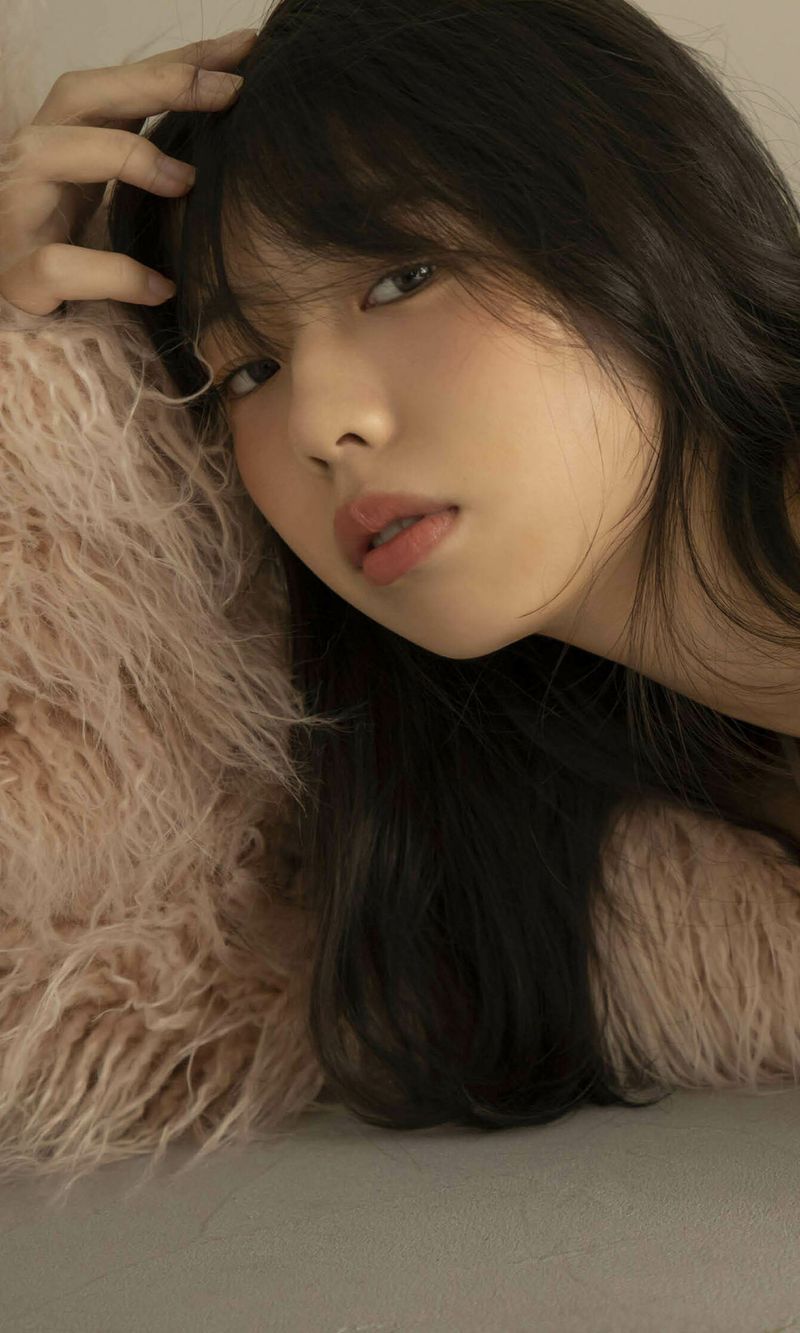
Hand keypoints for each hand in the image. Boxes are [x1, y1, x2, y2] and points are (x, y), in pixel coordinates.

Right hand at [0, 27, 256, 317]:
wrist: (7, 307)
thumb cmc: (65, 245)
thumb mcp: (104, 189)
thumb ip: (145, 156)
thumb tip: (224, 126)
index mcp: (63, 137)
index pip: (121, 82)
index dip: (179, 62)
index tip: (244, 48)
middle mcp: (33, 157)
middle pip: (84, 96)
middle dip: (158, 84)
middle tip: (228, 89)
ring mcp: (17, 209)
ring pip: (54, 154)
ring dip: (126, 157)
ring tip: (187, 181)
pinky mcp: (18, 272)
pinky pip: (62, 264)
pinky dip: (116, 274)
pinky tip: (161, 288)